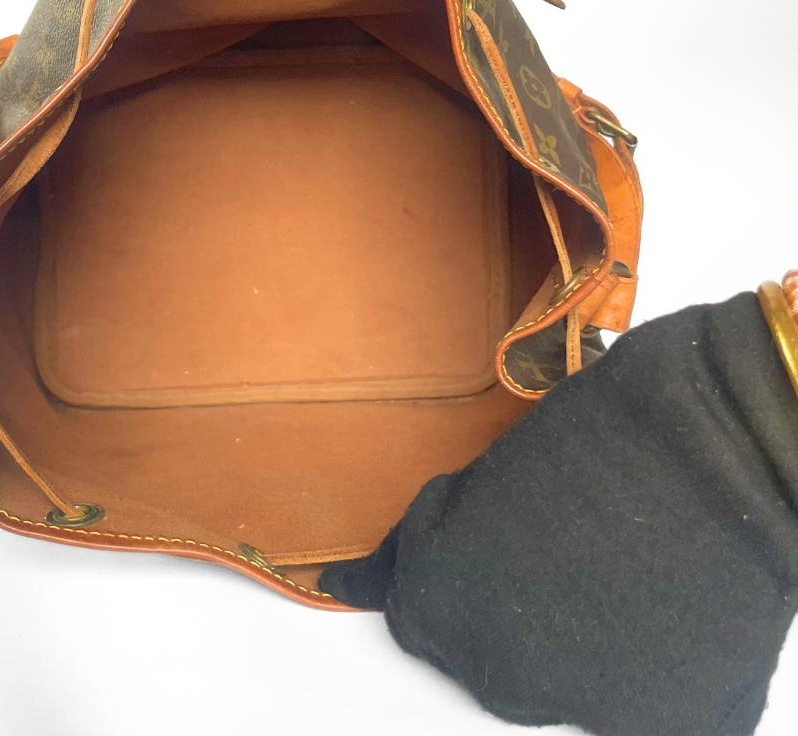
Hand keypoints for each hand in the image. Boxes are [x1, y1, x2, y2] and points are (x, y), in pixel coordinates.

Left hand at [321, 290, 797, 735]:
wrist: (726, 437)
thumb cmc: (606, 425)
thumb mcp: (492, 471)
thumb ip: (453, 531)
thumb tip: (438, 556)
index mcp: (445, 595)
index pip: (405, 604)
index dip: (424, 561)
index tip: (434, 539)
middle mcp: (502, 666)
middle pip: (470, 649)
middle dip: (484, 600)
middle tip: (528, 546)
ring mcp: (583, 699)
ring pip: (543, 678)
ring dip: (551, 636)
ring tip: (592, 567)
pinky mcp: (666, 713)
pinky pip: (621, 696)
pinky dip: (625, 660)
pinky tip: (643, 600)